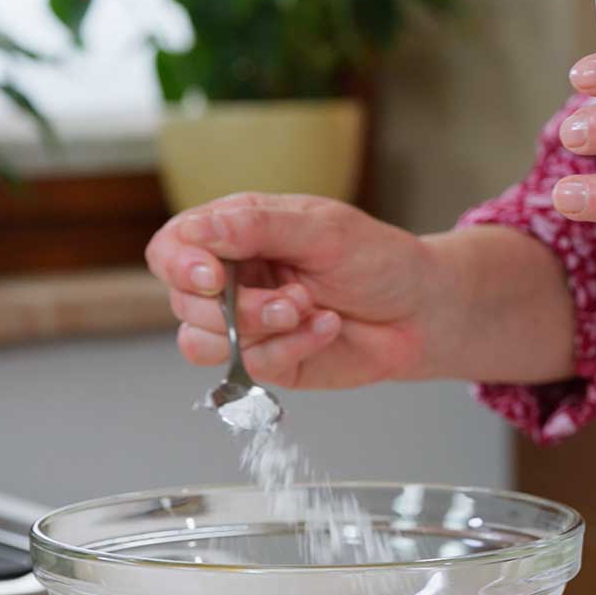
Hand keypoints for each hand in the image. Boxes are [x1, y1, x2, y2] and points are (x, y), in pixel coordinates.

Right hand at [146, 193, 434, 388]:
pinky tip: (328, 327)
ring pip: (203, 341)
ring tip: (310, 310)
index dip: (180, 264)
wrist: (422, 311)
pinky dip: (291, 347)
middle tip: (294, 300)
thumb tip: (195, 231)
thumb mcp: (323, 230)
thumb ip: (257, 228)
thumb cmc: (378, 259)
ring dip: (258, 329)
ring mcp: (248, 322)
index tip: (212, 276)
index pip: (173, 247)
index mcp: (238, 232)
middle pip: (182, 300)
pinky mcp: (270, 360)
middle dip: (237, 306)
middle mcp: (235, 277)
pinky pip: (249, 366)